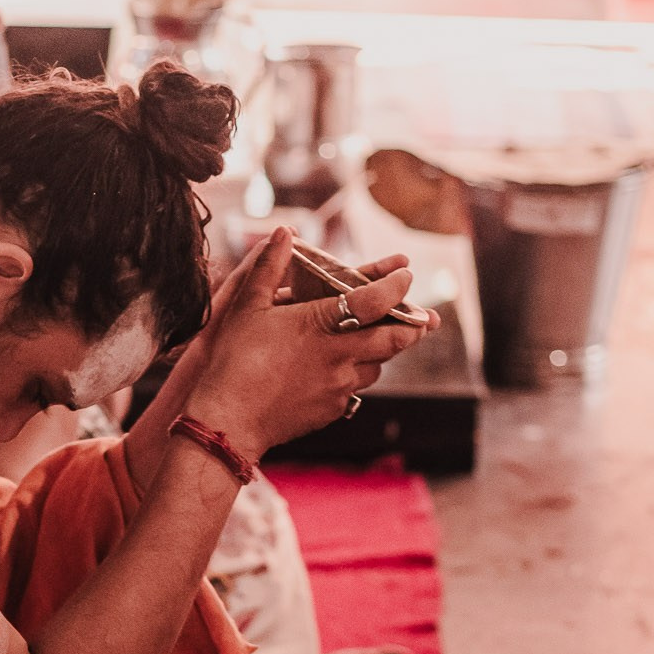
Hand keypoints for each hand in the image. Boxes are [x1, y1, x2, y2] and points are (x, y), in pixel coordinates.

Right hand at [165, 232, 435, 459]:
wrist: (229, 421)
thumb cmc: (234, 360)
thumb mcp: (246, 306)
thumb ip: (269, 267)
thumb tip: (284, 232)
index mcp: (322, 324)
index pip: (377, 299)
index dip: (397, 284)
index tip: (405, 274)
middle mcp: (340, 356)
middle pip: (396, 339)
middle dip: (413, 325)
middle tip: (423, 317)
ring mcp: (339, 386)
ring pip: (379, 366)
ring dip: (383, 351)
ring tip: (380, 341)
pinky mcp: (333, 410)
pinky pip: (357, 390)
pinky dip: (358, 375)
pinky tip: (345, 370)